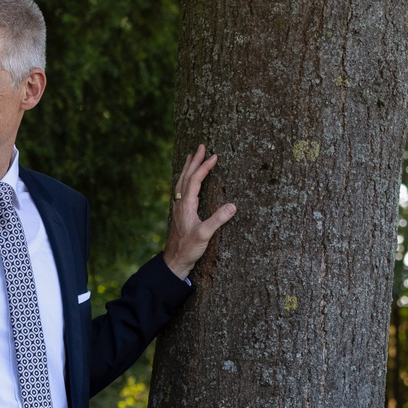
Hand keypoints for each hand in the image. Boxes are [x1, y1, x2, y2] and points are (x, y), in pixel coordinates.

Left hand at [162, 145, 238, 279]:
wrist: (174, 261)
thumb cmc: (188, 249)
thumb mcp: (205, 235)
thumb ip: (218, 220)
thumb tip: (233, 206)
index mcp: (186, 205)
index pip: (196, 180)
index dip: (205, 167)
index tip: (214, 156)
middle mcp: (180, 204)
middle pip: (186, 176)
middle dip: (194, 161)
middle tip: (200, 146)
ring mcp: (178, 208)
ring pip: (181, 182)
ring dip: (187, 168)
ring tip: (191, 157)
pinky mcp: (179, 213)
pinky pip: (181, 190)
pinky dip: (185, 180)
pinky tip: (187, 181)